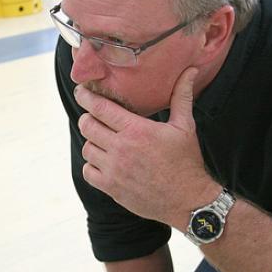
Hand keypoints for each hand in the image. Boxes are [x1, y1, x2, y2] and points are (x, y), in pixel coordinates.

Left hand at [75, 67, 215, 227]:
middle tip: (95, 117)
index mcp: (137, 130)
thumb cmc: (187, 161)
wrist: (188, 200)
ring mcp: (114, 170)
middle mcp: (121, 149)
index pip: (100, 107)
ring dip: (92, 142)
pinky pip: (88, 171)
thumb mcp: (185, 126)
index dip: (86, 97)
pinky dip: (92, 165)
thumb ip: (181, 96)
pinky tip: (104, 161)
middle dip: (88, 118)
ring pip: (87, 148)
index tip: (81, 91)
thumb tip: (190, 71)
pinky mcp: (111, 188)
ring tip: (104, 140)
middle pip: (87, 125)